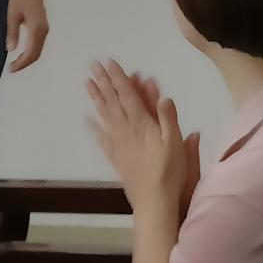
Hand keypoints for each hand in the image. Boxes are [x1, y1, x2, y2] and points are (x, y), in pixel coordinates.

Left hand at [7, 0, 49, 71]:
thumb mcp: (12, 14)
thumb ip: (12, 32)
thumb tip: (11, 50)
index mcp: (37, 29)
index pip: (31, 53)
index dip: (21, 63)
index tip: (11, 69)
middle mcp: (44, 31)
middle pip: (36, 54)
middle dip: (24, 63)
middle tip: (11, 69)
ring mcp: (45, 29)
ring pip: (38, 50)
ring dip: (28, 58)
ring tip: (15, 63)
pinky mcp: (43, 26)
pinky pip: (38, 43)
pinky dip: (31, 51)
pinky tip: (21, 53)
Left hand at [86, 59, 193, 218]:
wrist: (154, 200)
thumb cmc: (169, 171)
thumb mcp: (175, 144)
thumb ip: (168, 119)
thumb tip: (164, 96)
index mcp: (141, 123)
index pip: (128, 95)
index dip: (119, 78)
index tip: (110, 63)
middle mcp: (125, 129)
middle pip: (113, 100)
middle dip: (104, 81)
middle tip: (93, 65)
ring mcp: (118, 143)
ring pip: (104, 115)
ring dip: (96, 97)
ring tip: (87, 83)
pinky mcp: (115, 157)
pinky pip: (101, 138)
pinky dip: (94, 127)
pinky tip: (87, 119)